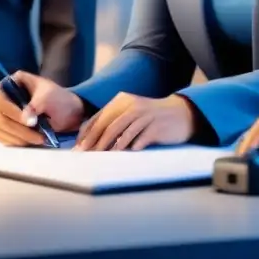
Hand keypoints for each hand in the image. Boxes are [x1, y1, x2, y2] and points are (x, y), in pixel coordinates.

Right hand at [0, 71, 84, 146]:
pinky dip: (16, 143)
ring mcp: (0, 115)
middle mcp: (1, 98)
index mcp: (11, 83)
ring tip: (39, 138)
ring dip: (19, 138)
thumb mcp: (50, 96)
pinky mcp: (3, 130)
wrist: (68, 114)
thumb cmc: (58, 99)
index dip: (10, 110)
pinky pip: (1, 139)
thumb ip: (36, 104)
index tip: (30, 122)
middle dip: (19, 129)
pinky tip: (31, 141)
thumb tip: (25, 119)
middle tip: (39, 136)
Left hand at [75, 93, 194, 150]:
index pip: (99, 117)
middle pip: (109, 124)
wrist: (180, 114)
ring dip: (111, 146)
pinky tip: (126, 154)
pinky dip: (132, 146)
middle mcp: (132, 105)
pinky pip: (140, 138)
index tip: (78, 147)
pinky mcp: (156, 126)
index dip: (87, 133)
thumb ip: (113, 122)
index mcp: (122, 101)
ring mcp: (145, 115)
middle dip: (95, 141)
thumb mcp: (130, 114)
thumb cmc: (150, 118)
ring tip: (102, 157)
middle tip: (86, 155)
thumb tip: (89, 139)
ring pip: (123, 131)